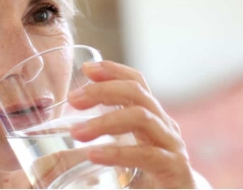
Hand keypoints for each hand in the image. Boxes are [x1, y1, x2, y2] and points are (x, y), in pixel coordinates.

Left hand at [67, 60, 199, 187]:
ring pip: (141, 117)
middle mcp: (163, 126)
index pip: (136, 83)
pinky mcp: (174, 168)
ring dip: (105, 121)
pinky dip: (118, 152)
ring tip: (76, 132)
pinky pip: (146, 154)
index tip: (86, 69)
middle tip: (74, 99)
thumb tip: (68, 132)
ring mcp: (171, 145)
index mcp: (151, 117)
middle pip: (137, 93)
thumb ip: (108, 136)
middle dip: (103, 91)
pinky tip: (94, 154)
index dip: (113, 71)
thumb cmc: (149, 173)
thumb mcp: (128, 147)